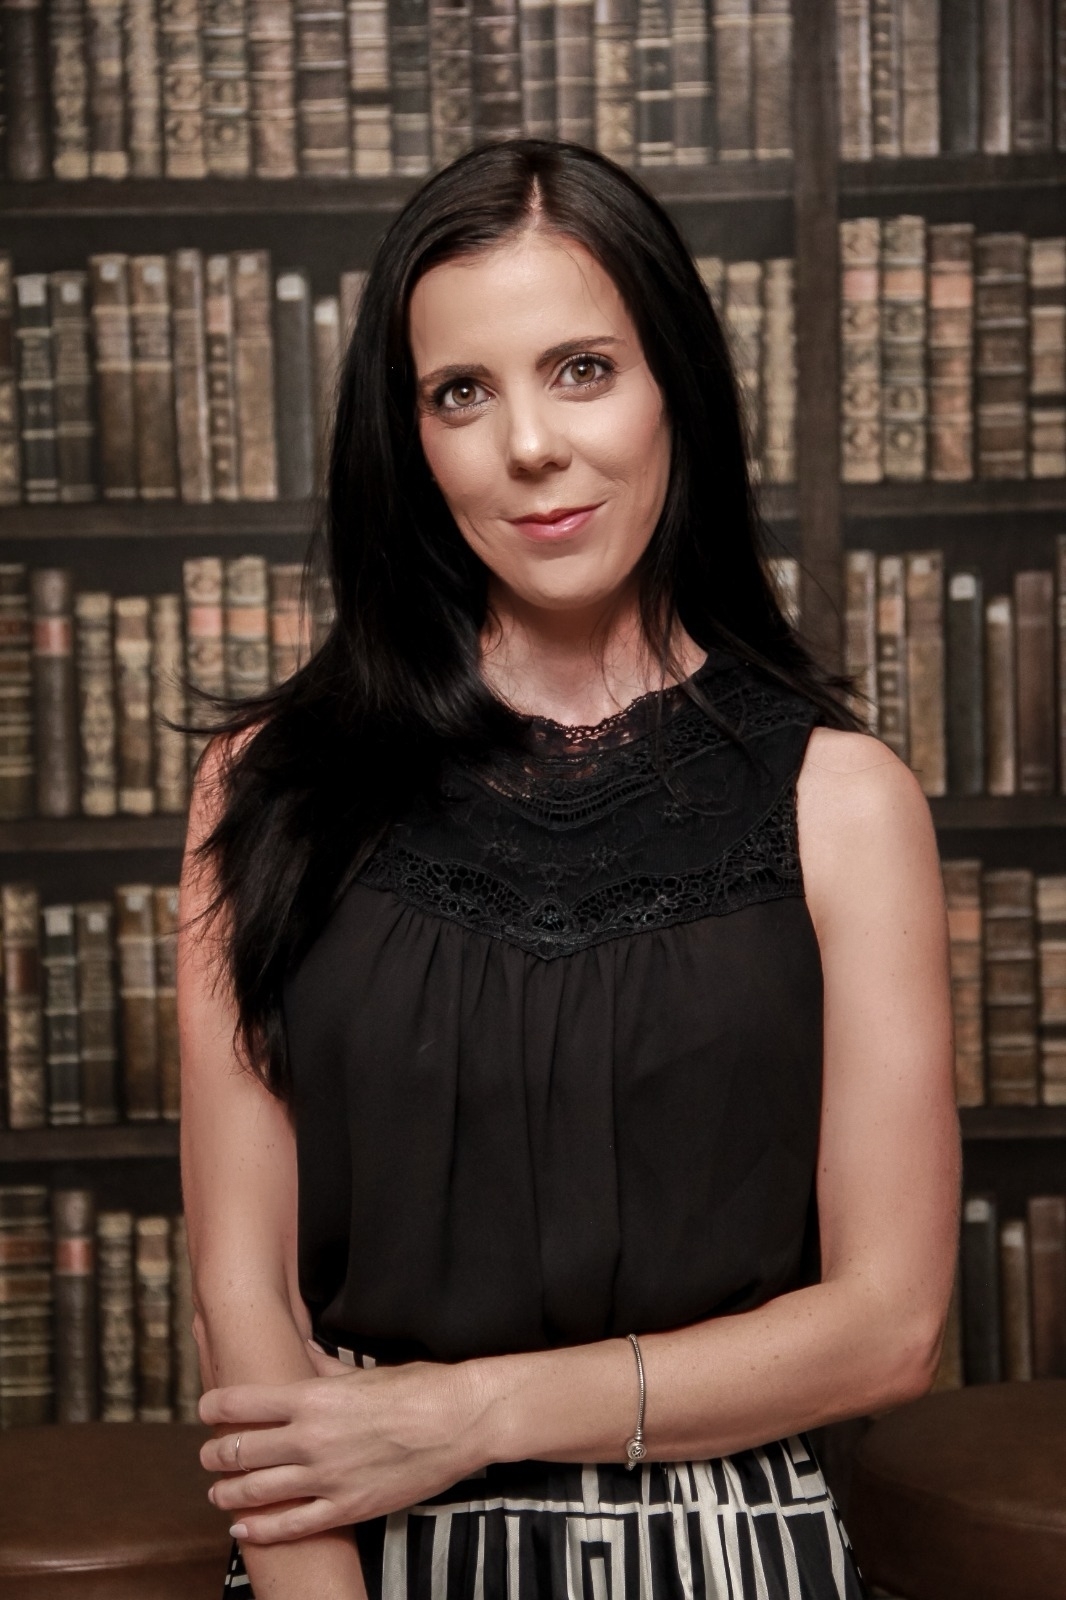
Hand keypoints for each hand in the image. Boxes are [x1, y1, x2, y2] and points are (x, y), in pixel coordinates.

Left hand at [199, 1343, 491, 1542]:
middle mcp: (311, 1439)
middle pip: (242, 1450)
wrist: (457, 1421)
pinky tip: (243, 1529)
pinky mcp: (347, 1508)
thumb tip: (298, 1353)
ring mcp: (327, 1477)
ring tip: (218, 1492)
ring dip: (229, 1492)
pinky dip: (261, 1530)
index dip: (214, 1407)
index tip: (204, 1410)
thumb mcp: (361, 1371)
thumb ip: (321, 1368)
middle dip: (216, 1454)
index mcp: (312, 1398)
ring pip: (257, 1491)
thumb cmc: (414, 1388)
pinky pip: (291, 1526)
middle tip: (207, 1455)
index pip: (242, 1402)